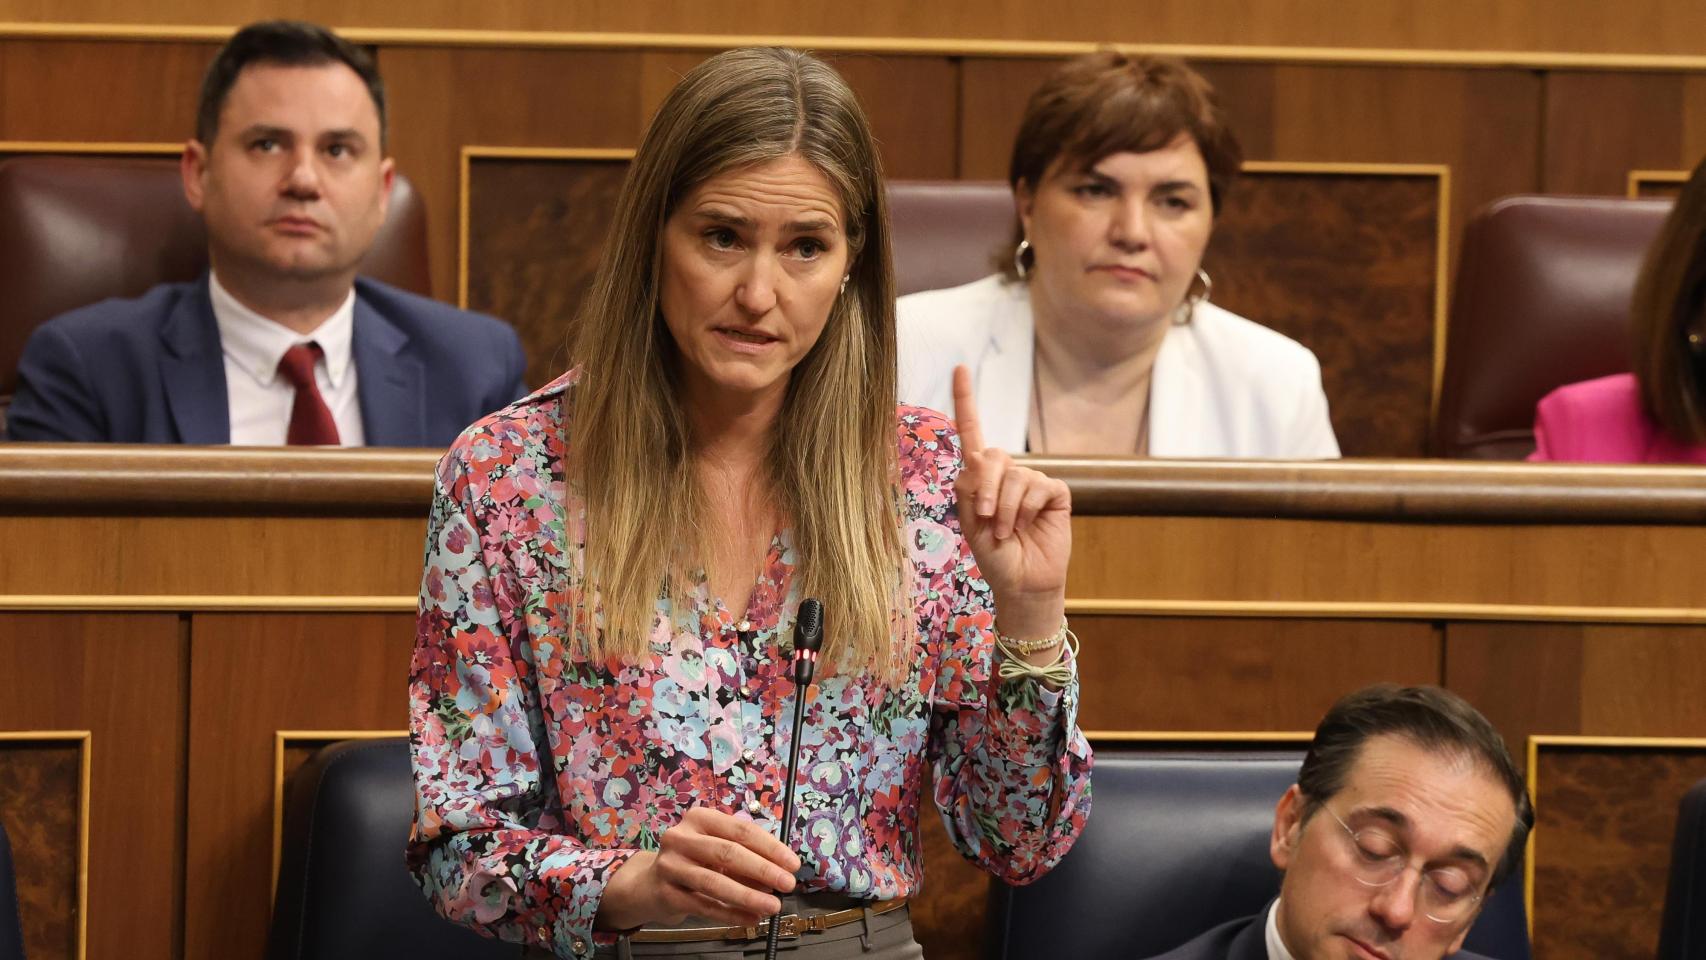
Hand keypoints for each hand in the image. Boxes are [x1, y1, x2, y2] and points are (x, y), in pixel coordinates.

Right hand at [596, 806, 799, 929]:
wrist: (649, 884)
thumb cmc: (692, 861)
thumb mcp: (716, 849)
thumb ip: (745, 857)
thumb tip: (778, 874)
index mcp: (699, 818)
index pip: (741, 830)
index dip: (770, 847)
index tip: (792, 863)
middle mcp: (681, 837)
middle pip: (729, 853)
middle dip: (763, 870)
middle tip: (787, 884)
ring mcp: (671, 865)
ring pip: (716, 882)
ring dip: (749, 896)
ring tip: (772, 906)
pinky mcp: (666, 893)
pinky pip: (705, 906)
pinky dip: (731, 914)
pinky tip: (750, 918)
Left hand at [950, 365, 1071, 638]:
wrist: (1021, 583)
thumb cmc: (994, 556)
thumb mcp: (969, 522)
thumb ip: (968, 488)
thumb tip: (975, 456)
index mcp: (981, 477)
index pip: (973, 432)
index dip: (965, 400)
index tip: (959, 368)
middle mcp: (1007, 473)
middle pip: (992, 455)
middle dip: (985, 488)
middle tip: (985, 518)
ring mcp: (1033, 481)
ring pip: (1015, 476)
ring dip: (1005, 508)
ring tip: (1006, 532)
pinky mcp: (1055, 493)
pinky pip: (1038, 487)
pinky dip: (1026, 509)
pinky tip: (1027, 525)